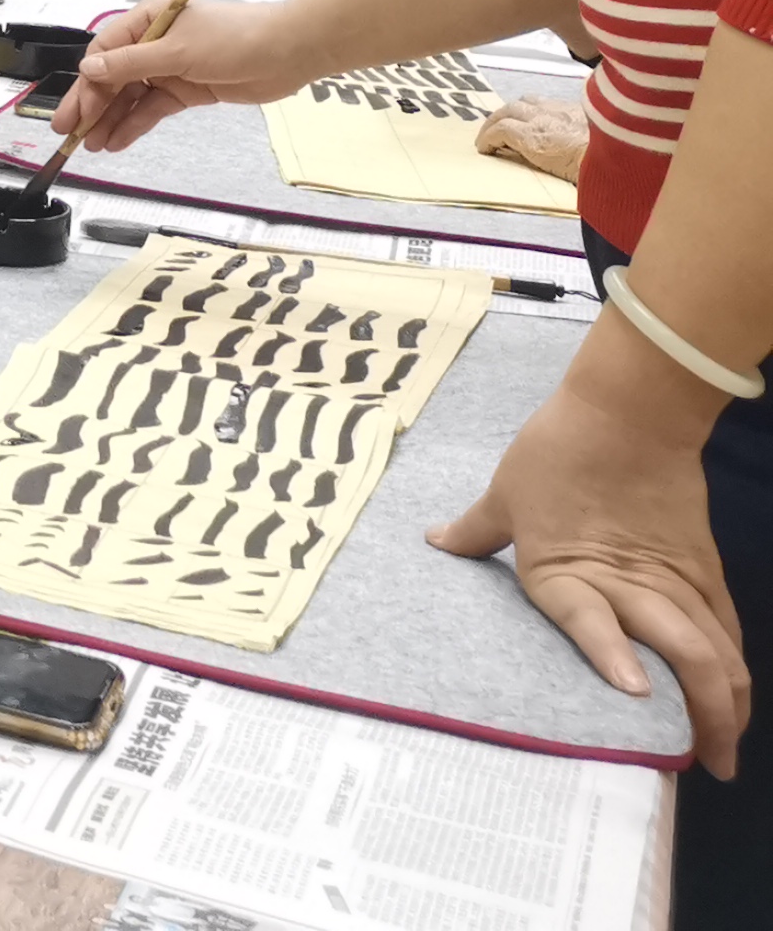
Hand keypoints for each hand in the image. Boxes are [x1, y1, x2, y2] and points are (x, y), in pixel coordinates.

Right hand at [47, 0, 325, 150]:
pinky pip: (153, 109)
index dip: (87, 83)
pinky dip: (135, 124)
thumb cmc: (233, 39)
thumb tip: (88, 69)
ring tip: (92, 146)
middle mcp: (153, 43)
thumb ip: (131, 64)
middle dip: (90, 105)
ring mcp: (170, 68)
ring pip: (131, 97)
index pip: (105, 52)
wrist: (288, 51)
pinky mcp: (187, 90)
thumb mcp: (177, 51)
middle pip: (113, 77)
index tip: (75, 111)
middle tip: (68, 133)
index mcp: (147, 21)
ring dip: (110, 120)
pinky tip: (118, 142)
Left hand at [429, 329, 749, 772]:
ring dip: (726, 700)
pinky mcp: (703, 568)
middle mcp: (630, 582)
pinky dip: (732, 663)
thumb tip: (439, 541)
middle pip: (683, 651)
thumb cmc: (558, 451)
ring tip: (723, 748)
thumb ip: (477, 530)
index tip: (637, 694)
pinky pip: (724, 625)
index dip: (613, 655)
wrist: (628, 412)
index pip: (593, 618)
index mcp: (569, 569)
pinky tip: (734, 692)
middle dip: (701, 712)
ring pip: (714, 648)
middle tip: (704, 761)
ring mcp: (675, 578)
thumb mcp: (506, 493)